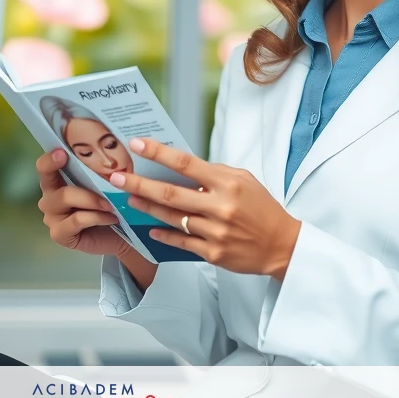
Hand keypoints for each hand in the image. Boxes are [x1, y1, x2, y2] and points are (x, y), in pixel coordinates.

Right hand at [36, 148, 128, 256]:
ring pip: (66, 198)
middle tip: (108, 183)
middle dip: (84, 184)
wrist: (115, 236)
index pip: (44, 168)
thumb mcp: (100, 186)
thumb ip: (94, 173)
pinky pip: (77, 219)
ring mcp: (51, 218)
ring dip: (92, 200)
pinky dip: (97, 217)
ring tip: (111, 205)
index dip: (49, 159)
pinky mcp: (58, 234)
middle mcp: (48, 199)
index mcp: (55, 183)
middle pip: (55, 184)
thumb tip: (103, 153)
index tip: (63, 152)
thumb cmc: (105, 207)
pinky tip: (111, 218)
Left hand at [109, 138, 301, 279]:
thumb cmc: (261, 208)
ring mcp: (215, 232)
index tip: (137, 144)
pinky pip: (181, 242)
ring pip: (172, 218)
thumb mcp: (244, 180)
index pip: (186, 163)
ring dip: (147, 207)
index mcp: (228, 183)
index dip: (159, 153)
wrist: (282, 245)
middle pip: (170, 193)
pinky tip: (150, 228)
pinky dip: (164, 234)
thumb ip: (214, 173)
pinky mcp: (213, 253)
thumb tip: (182, 166)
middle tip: (116, 177)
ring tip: (129, 199)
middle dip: (139, 184)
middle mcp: (220, 206)